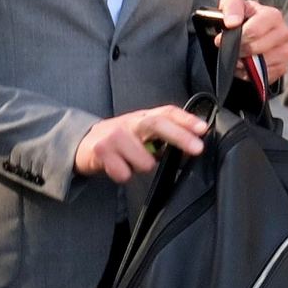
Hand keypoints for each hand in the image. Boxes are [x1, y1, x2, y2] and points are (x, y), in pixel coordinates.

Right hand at [75, 105, 207, 183]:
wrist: (84, 144)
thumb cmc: (119, 140)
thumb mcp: (141, 135)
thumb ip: (164, 140)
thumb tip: (190, 150)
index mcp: (143, 118)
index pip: (167, 112)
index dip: (186, 119)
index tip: (203, 129)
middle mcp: (130, 123)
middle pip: (157, 124)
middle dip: (180, 136)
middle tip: (198, 149)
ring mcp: (114, 136)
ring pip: (143, 160)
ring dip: (143, 167)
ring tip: (133, 163)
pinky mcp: (101, 151)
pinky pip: (123, 173)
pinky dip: (124, 175)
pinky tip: (117, 167)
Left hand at [214, 0, 287, 71]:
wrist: (249, 31)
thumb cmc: (242, 17)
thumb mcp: (232, 4)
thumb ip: (231, 7)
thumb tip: (232, 22)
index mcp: (273, 15)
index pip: (254, 31)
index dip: (235, 37)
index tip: (222, 39)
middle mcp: (284, 33)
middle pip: (256, 49)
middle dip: (238, 50)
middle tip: (230, 49)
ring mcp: (286, 51)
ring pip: (260, 64)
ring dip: (243, 63)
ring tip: (238, 56)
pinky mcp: (282, 67)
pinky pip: (263, 76)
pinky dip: (250, 74)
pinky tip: (245, 64)